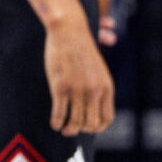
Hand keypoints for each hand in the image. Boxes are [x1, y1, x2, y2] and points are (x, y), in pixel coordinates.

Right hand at [45, 15, 113, 134]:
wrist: (69, 32)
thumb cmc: (81, 49)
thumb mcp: (98, 68)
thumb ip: (99, 85)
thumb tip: (96, 97)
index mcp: (106, 87)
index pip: (106, 118)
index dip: (97, 128)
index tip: (87, 127)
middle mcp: (95, 91)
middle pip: (91, 124)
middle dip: (81, 130)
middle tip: (71, 129)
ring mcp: (78, 90)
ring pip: (75, 122)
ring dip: (68, 130)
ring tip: (62, 128)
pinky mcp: (61, 87)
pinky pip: (60, 114)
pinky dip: (56, 122)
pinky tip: (54, 122)